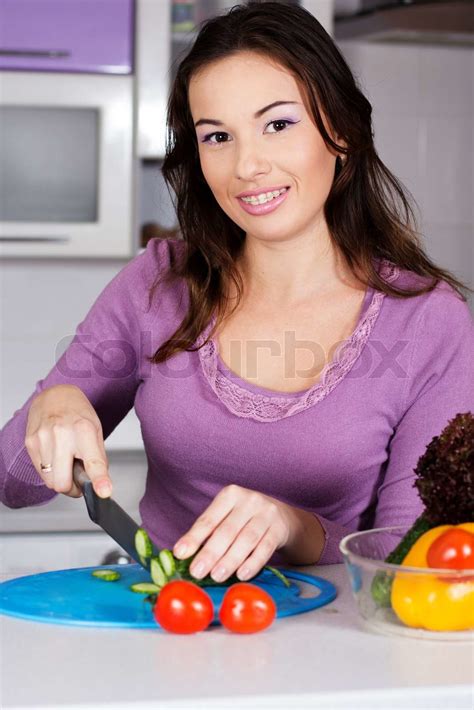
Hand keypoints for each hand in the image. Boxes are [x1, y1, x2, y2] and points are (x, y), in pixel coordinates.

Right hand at [25, 384, 110, 498]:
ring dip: (61, 479)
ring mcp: (43, 438)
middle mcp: (62, 434)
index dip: (99, 480)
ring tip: (66, 462)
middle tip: (79, 482)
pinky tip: (56, 457)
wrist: (55, 395)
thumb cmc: (77, 412)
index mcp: (84, 430)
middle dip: (72, 489)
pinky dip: (50, 471)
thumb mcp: (96, 430)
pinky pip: (41, 472)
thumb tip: (98, 483)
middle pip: (63, 482)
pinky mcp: (30, 443)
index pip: (93, 461)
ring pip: (51, 481)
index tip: (104, 492)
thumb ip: (97, 457)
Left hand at [172, 484, 299, 582]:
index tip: (180, 554)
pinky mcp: (279, 529)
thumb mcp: (227, 516)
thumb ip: (209, 532)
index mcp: (230, 495)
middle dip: (210, 553)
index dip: (194, 537)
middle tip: (197, 572)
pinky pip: (265, 548)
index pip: (209, 519)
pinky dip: (253, 563)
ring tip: (216, 576)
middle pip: (227, 530)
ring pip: (246, 540)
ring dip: (230, 560)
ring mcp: (267, 514)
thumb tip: (183, 555)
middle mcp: (249, 501)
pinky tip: (241, 575)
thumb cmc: (244, 519)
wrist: (282, 516)